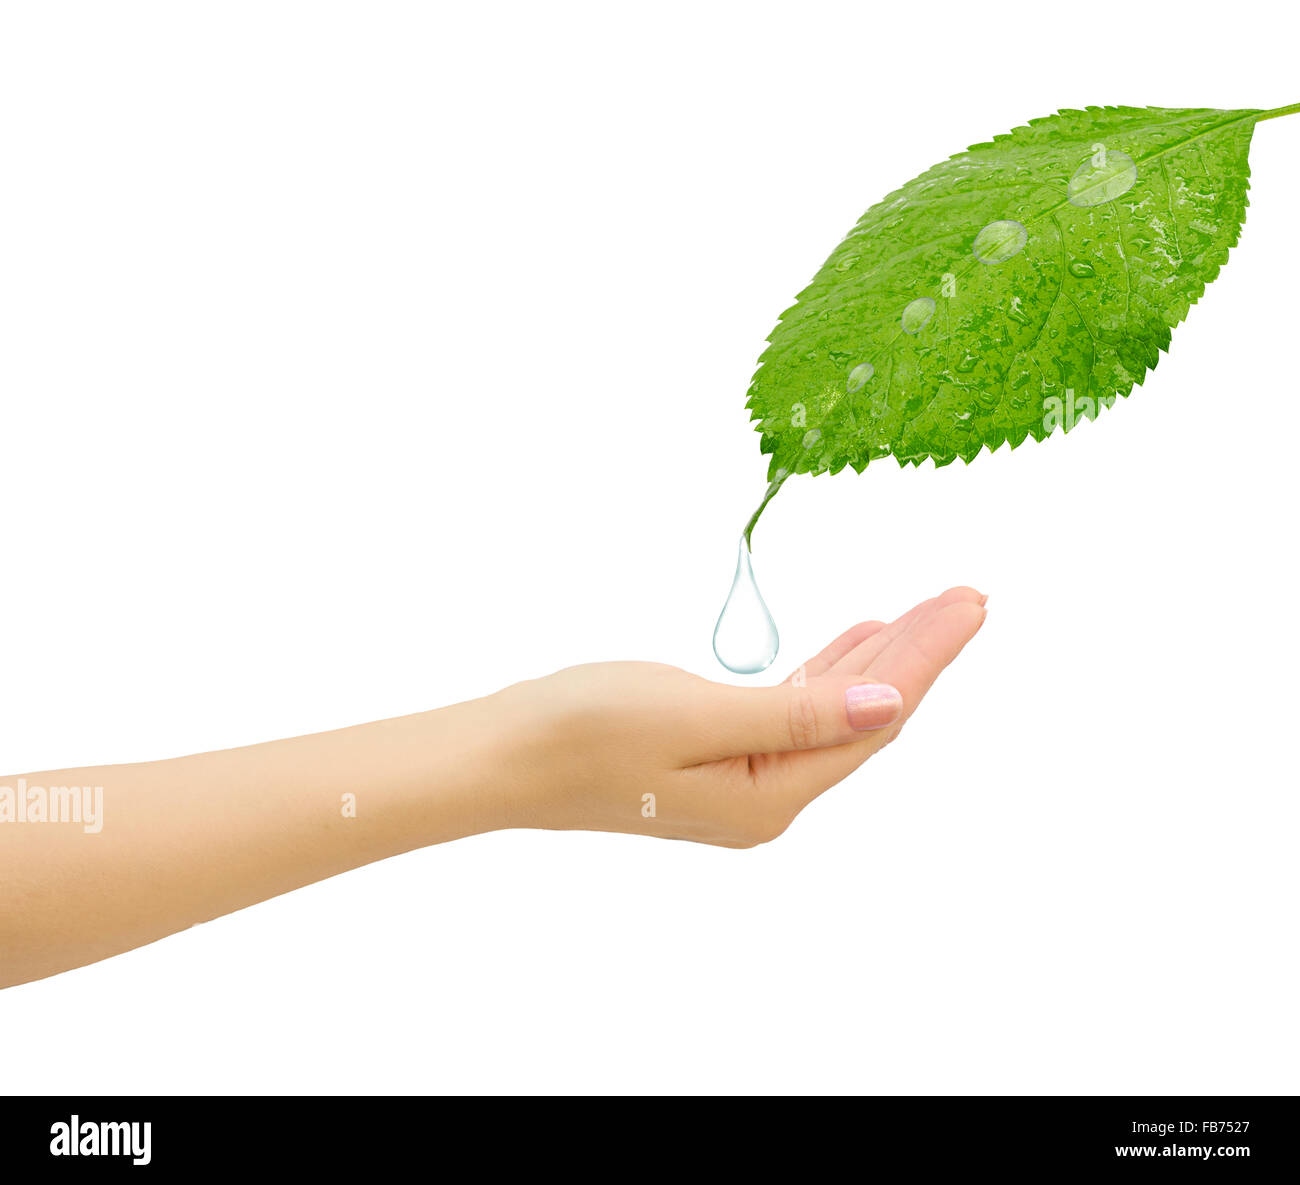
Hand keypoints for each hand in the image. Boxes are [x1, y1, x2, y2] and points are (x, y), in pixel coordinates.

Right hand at [498, 586, 986, 846]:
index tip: (968, 602)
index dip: (925, 657)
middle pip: (862, 717)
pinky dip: (826, 675)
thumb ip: (795, 714)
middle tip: (965, 595)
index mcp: (769, 795)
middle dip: (916, 653)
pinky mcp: (714, 761)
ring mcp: (740, 783)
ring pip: (830, 713)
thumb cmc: (582, 730)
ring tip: (925, 612)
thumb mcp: (693, 715)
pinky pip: (793, 715)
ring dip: (877, 660)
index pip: (872, 718)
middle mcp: (765, 798)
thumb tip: (888, 704)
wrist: (500, 758)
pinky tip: (850, 646)